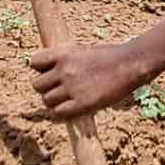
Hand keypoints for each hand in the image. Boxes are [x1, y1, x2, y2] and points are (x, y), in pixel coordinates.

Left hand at [29, 41, 148, 120]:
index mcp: (63, 54)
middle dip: (46, 87)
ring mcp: (72, 88)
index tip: (50, 71)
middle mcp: (64, 70)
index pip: (34, 62)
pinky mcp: (81, 104)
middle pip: (37, 85)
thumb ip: (65, 60)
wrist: (130, 64)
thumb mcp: (82, 51)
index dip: (41, 68)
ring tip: (67, 98)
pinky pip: (58, 113)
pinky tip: (73, 107)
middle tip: (60, 87)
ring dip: (54, 101)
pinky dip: (62, 112)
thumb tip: (50, 70)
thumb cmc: (109, 56)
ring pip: (46, 100)